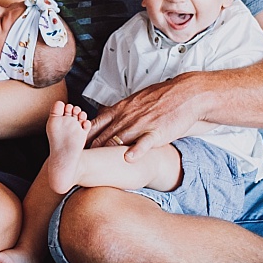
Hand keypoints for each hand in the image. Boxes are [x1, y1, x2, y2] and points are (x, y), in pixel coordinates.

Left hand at [83, 74, 203, 161]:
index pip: (94, 125)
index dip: (84, 138)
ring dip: (106, 154)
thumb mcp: (134, 100)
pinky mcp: (156, 131)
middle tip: (81, 164)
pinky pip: (143, 142)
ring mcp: (140, 124)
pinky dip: (135, 151)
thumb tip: (103, 115)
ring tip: (96, 168)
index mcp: (120, 109)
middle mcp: (126, 117)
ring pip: (117, 141)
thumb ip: (119, 111)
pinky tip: (128, 159)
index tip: (77, 149)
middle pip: (102, 137)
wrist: (185, 94)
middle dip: (90, 151)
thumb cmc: (161, 97)